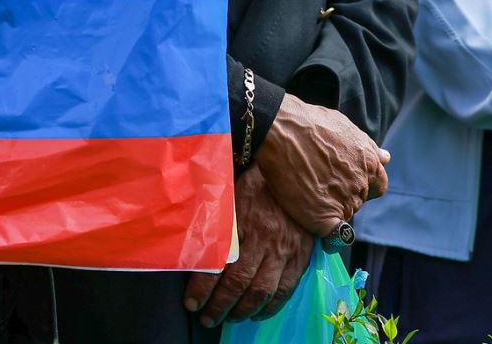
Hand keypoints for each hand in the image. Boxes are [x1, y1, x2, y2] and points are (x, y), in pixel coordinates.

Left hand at [183, 166, 311, 326]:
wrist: (292, 173)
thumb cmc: (252, 185)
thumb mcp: (228, 197)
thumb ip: (213, 221)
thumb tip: (189, 246)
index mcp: (242, 223)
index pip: (218, 264)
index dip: (203, 288)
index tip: (191, 303)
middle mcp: (264, 240)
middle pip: (240, 283)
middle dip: (221, 305)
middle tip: (207, 317)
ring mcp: (286, 250)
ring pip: (263, 291)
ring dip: (244, 310)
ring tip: (228, 318)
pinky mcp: (302, 256)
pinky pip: (286, 289)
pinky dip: (271, 306)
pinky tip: (257, 313)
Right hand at [257, 93, 387, 234]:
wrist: (279, 129)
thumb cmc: (308, 123)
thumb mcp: (345, 127)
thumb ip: (367, 147)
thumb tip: (386, 157)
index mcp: (370, 165)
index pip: (377, 186)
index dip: (362, 183)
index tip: (343, 179)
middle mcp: (361, 186)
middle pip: (358, 200)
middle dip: (344, 193)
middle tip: (320, 182)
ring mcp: (344, 202)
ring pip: (344, 214)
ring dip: (331, 207)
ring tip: (306, 191)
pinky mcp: (324, 217)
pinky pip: (333, 234)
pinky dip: (327, 231)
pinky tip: (314, 220)